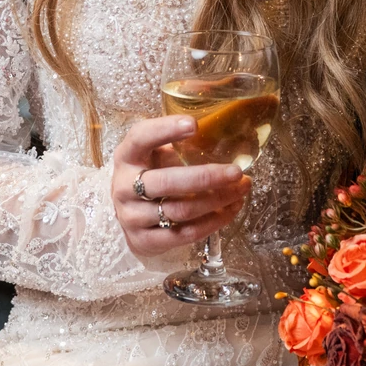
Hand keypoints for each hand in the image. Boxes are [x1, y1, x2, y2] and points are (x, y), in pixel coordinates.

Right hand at [109, 115, 250, 258]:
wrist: (128, 216)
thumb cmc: (150, 174)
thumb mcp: (154, 155)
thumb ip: (178, 146)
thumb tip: (226, 136)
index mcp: (126, 157)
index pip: (140, 138)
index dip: (165, 130)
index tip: (194, 125)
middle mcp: (123, 187)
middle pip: (166, 182)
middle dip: (206, 177)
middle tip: (236, 172)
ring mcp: (132, 217)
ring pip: (180, 210)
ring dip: (217, 200)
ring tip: (241, 189)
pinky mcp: (144, 240)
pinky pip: (185, 234)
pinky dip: (213, 222)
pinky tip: (231, 210)